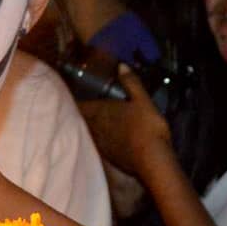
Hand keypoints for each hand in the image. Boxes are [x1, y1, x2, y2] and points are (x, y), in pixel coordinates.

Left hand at [77, 64, 170, 178]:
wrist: (152, 160)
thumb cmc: (146, 127)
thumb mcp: (143, 101)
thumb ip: (131, 83)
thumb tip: (121, 65)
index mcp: (101, 112)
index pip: (81, 105)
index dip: (77, 101)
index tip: (74, 95)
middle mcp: (96, 128)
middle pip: (83, 119)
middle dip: (83, 113)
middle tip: (84, 107)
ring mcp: (101, 144)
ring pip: (90, 132)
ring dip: (90, 127)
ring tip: (94, 122)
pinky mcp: (109, 157)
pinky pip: (99, 144)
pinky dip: (99, 139)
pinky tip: (106, 138)